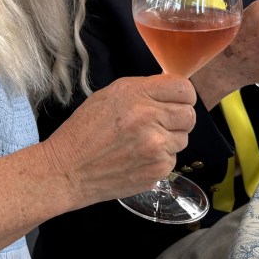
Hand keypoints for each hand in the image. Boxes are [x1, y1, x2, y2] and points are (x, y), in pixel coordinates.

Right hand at [41, 75, 196, 207]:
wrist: (69, 169)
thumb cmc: (84, 131)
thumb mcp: (108, 96)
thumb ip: (142, 91)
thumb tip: (168, 92)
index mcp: (135, 94)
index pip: (183, 88)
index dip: (182, 95)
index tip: (177, 100)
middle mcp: (149, 118)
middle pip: (189, 114)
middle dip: (178, 117)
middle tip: (161, 122)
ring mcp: (156, 146)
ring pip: (183, 138)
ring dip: (169, 139)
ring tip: (143, 142)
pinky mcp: (158, 169)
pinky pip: (173, 159)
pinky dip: (160, 158)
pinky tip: (138, 158)